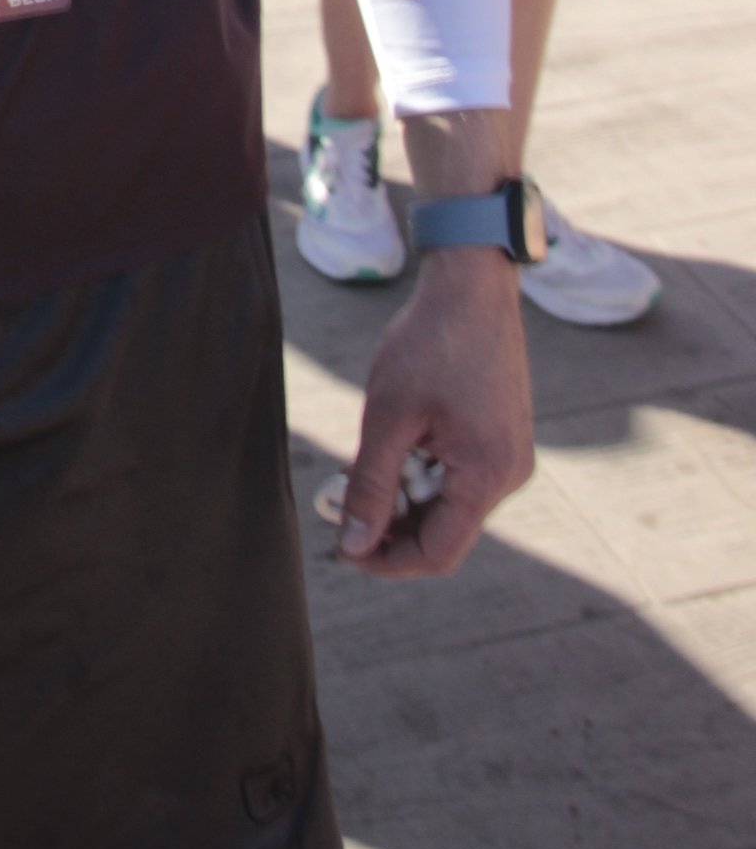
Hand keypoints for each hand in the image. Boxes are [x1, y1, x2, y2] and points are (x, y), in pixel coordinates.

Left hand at [338, 246, 533, 575]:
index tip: (343, 548)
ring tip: (358, 468)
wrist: (471, 287)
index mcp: (488, 475)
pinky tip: (389, 448)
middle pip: (444, 531)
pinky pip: (458, 477)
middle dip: (390, 525)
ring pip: (448, 504)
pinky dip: (420, 473)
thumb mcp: (387, 417)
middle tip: (339, 504)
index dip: (387, 560)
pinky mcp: (501, 438)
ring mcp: (509, 456)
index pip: (438, 553)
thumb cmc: (429, 344)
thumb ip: (372, 486)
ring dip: (402, 497)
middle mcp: (509, 474)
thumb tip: (354, 544)